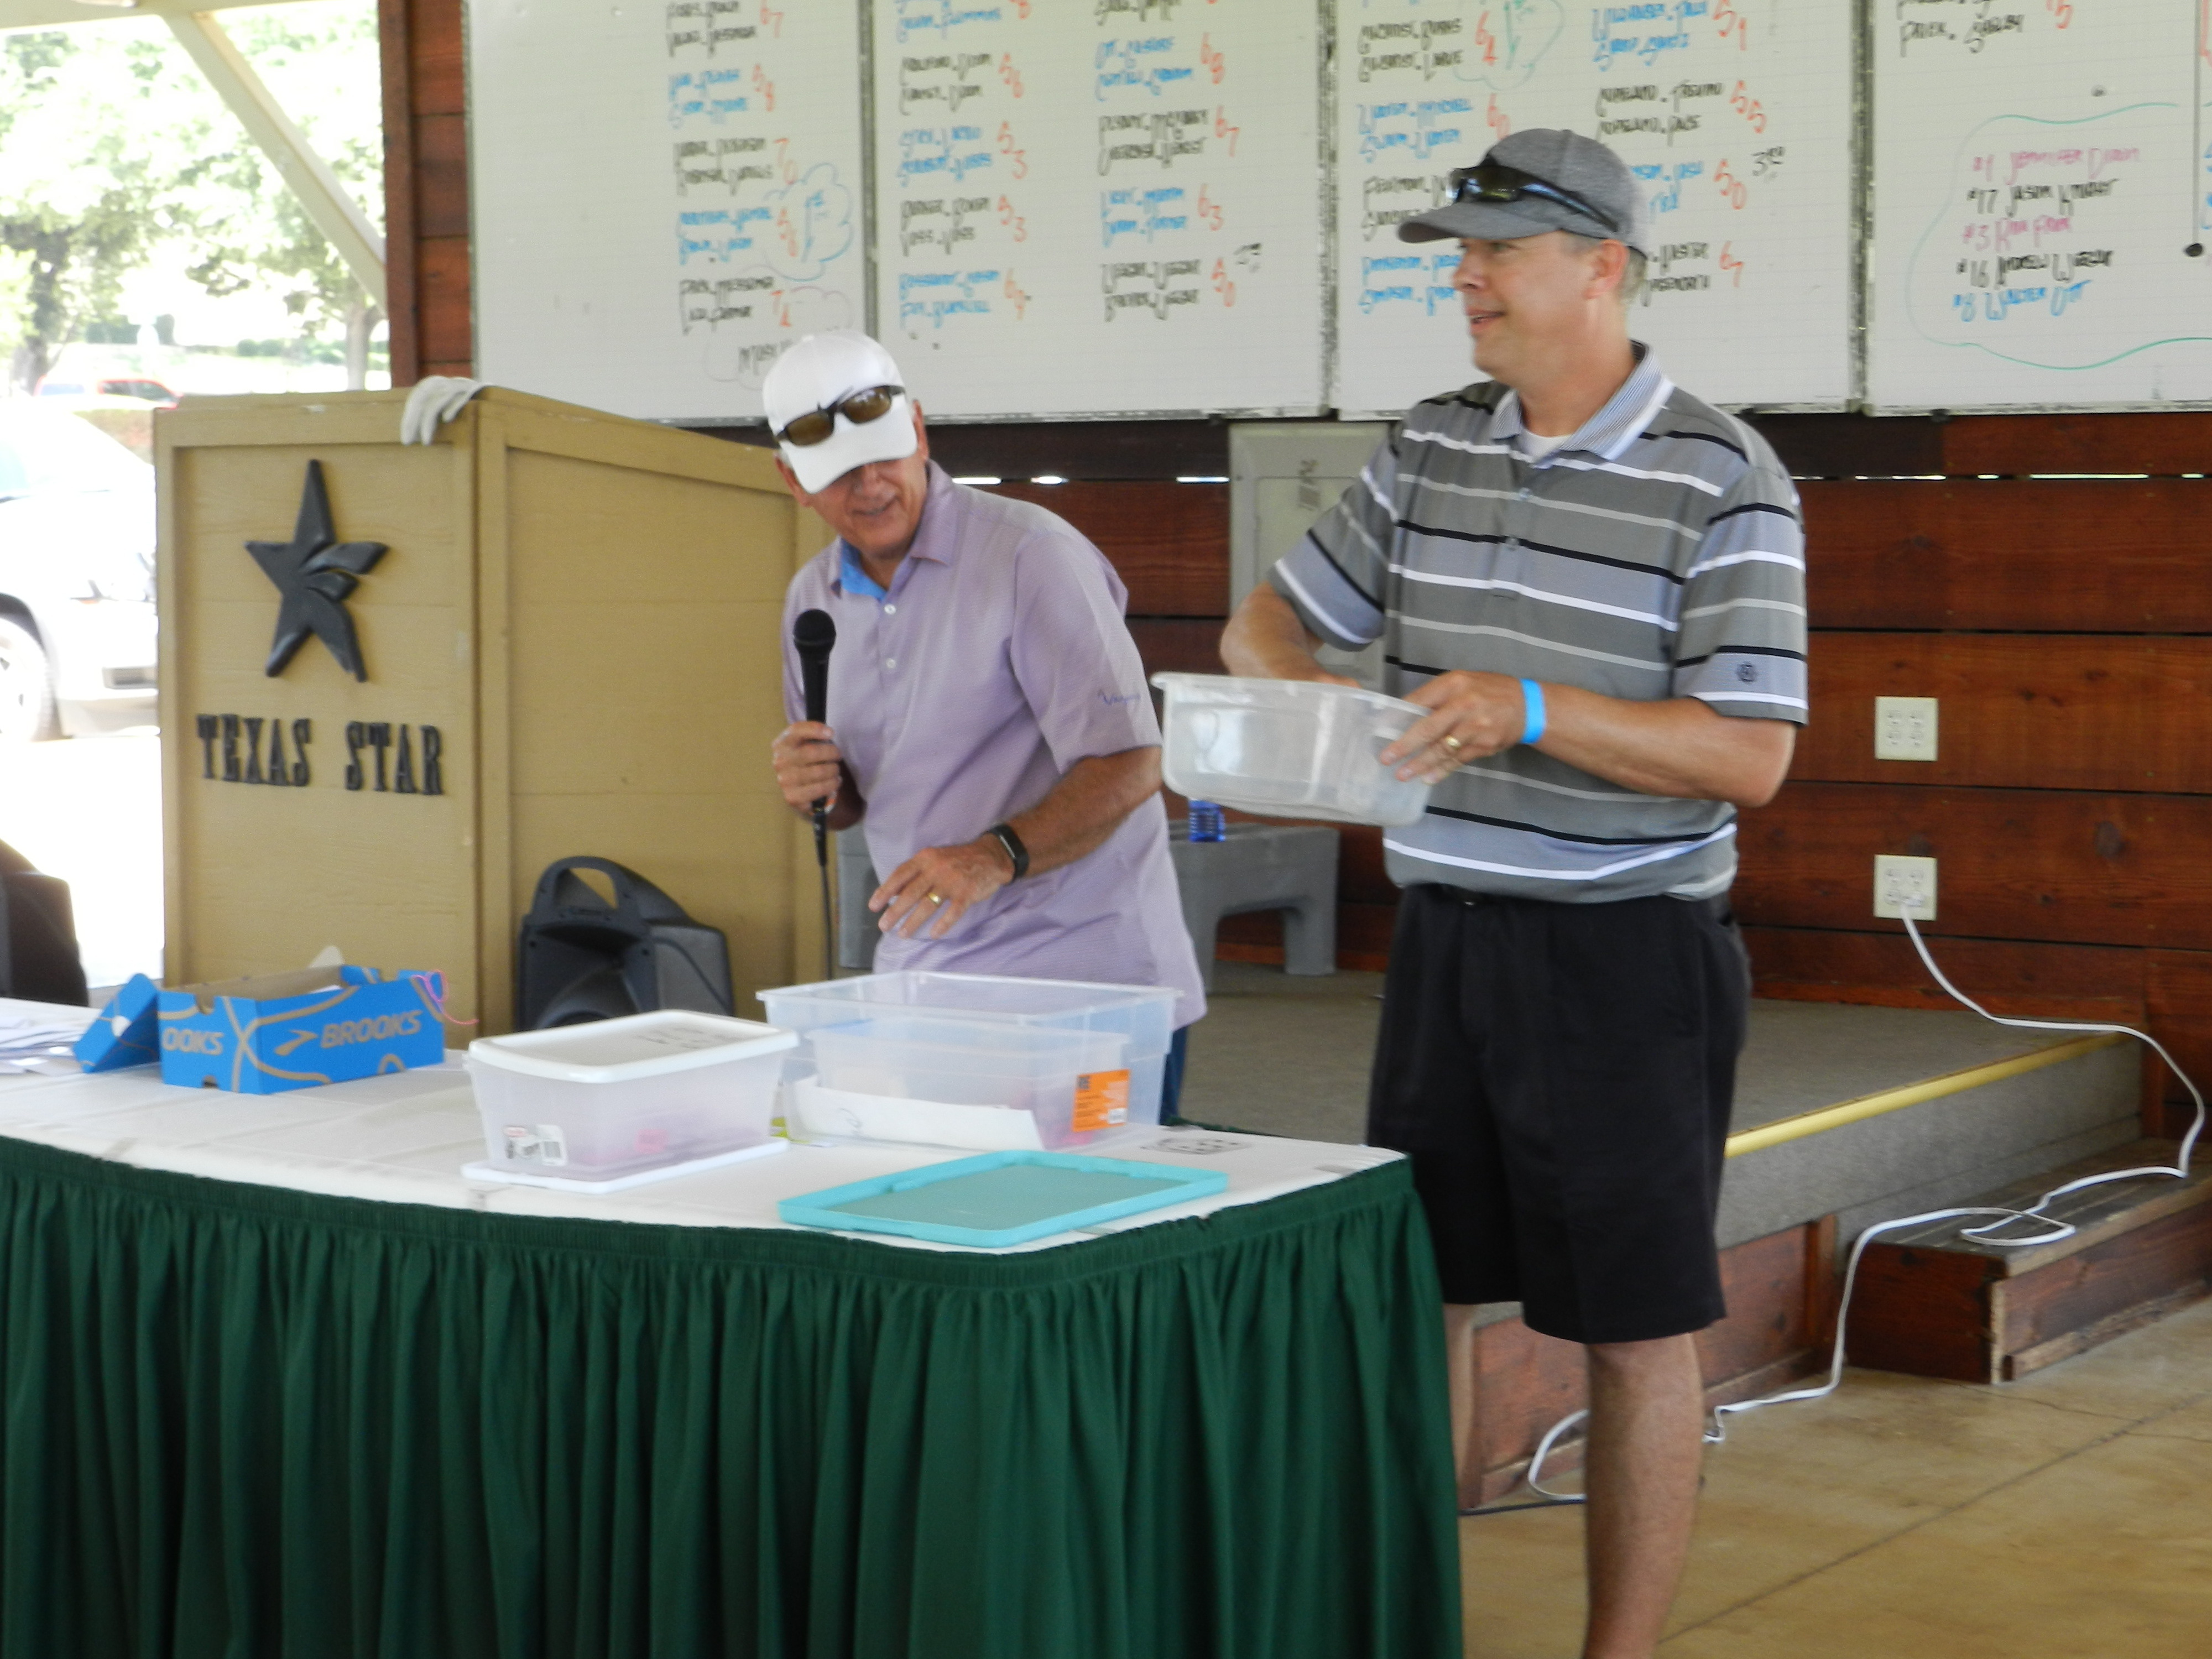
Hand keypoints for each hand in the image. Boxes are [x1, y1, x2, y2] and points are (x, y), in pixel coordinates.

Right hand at [771, 721, 842, 814]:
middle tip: (838, 755)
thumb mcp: (805, 743)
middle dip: (832, 752)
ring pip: (819, 771)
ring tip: (835, 770)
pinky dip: (832, 784)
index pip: (796, 731)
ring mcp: (784, 780)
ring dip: (834, 770)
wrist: (796, 788)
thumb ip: (813, 734)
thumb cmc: (805, 761)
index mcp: (782, 744)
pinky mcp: (792, 797)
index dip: (815, 729)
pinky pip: (819, 789)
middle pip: (812, 752)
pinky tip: (834, 782)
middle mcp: (780, 761)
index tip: (831, 733)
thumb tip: (828, 732)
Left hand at [872, 837, 1013, 939]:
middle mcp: (936, 869)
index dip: (885, 891)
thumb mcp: (934, 858)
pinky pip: (952, 912)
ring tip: (903, 934)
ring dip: (913, 921)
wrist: (990, 856)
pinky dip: (942, 924)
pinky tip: (934, 934)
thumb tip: (894, 893)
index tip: (874, 906)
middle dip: (895, 911)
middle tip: (884, 926)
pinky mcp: (967, 893)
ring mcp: (952, 881)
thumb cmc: (957, 860)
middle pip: (911, 893)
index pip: (900, 875)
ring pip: (928, 905)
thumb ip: (916, 873)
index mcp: (926, 858)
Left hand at [1379, 671, 1528, 782]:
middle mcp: (1464, 704)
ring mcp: (1476, 727)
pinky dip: (1442, 770)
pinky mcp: (1484, 745)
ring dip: (1421, 763)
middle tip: (1386, 758)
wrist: (1528, 705)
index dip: (1398, 716)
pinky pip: (1458, 760)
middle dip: (1405, 745)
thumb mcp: (1462, 682)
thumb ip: (1437, 696)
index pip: (1420, 700)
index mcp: (1454, 684)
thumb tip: (1405, 713)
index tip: (1380, 729)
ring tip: (1402, 774)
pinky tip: (1428, 778)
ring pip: (1442, 748)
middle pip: (1428, 727)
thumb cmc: (1488, 691)